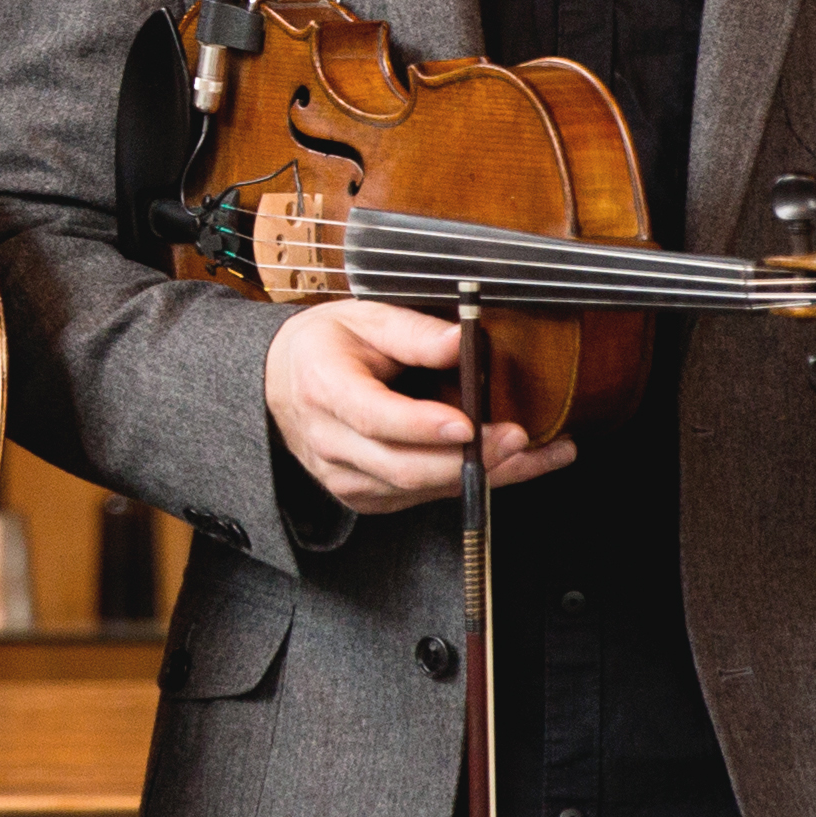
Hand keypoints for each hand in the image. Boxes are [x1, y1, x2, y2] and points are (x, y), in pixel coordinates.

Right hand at [256, 299, 574, 518]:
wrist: (280, 381)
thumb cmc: (325, 346)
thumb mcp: (364, 317)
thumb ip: (414, 332)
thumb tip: (463, 340)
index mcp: (324, 388)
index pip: (375, 417)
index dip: (422, 425)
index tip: (467, 422)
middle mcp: (331, 442)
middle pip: (403, 466)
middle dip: (467, 460)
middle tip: (519, 439)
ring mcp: (346, 477)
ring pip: (419, 489)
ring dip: (482, 477)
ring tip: (535, 453)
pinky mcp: (365, 497)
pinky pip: (421, 499)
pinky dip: (469, 486)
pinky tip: (510, 466)